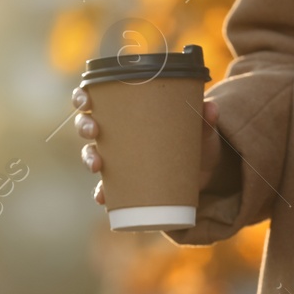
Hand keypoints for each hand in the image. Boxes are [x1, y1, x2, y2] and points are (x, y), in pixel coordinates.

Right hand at [74, 89, 223, 204]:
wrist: (203, 172)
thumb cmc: (195, 141)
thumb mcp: (200, 129)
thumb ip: (205, 118)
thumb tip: (211, 108)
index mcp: (129, 112)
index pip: (97, 98)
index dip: (83, 97)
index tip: (85, 99)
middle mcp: (118, 134)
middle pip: (88, 124)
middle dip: (84, 125)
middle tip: (93, 130)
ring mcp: (120, 159)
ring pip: (91, 155)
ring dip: (88, 158)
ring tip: (97, 165)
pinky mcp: (127, 182)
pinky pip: (107, 188)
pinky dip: (102, 193)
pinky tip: (103, 197)